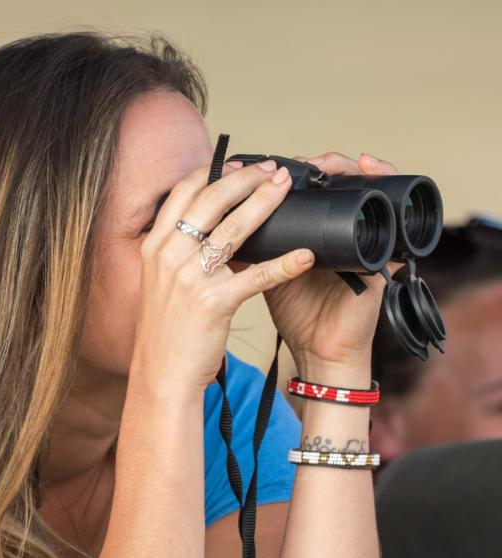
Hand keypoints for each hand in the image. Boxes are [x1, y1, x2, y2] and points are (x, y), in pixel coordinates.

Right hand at [132, 160, 315, 392]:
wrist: (160, 374)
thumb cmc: (165, 332)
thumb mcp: (160, 283)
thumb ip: (180, 253)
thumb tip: (212, 228)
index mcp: (154, 247)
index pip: (183, 193)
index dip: (213, 172)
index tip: (239, 163)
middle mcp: (168, 256)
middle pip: (211, 200)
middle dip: (246, 178)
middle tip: (273, 170)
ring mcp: (189, 278)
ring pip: (234, 228)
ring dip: (265, 203)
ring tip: (287, 189)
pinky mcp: (213, 303)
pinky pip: (256, 276)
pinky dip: (284, 264)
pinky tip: (305, 255)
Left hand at [255, 152, 402, 378]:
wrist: (320, 351)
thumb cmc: (297, 313)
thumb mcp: (265, 274)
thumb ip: (248, 248)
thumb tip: (213, 221)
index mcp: (315, 234)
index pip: (314, 188)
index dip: (298, 171)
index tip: (269, 162)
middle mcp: (343, 231)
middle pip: (340, 180)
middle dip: (321, 163)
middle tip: (296, 160)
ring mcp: (365, 239)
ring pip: (368, 186)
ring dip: (348, 167)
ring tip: (326, 160)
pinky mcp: (382, 252)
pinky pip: (391, 211)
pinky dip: (384, 185)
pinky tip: (370, 167)